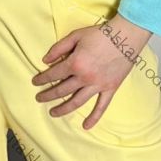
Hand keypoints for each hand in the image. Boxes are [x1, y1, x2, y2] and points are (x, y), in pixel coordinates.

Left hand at [32, 13, 152, 129]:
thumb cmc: (100, 34)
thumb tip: (45, 60)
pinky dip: (94, 117)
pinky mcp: (110, 88)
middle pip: (62, 90)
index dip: (42, 79)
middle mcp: (84, 78)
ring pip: (77, 102)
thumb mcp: (76, 36)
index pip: (54, 74)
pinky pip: (101, 106)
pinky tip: (86, 126)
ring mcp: (98, 85)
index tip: (35, 82)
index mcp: (75, 63)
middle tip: (39, 98)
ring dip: (63, 109)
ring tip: (53, 113)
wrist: (126, 36)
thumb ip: (59, 48)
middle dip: (48, 95)